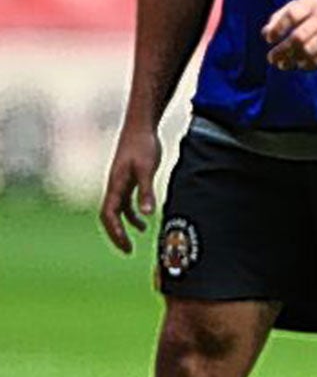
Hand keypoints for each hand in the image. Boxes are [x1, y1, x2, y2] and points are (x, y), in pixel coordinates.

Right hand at [99, 123, 161, 253]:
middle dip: (116, 234)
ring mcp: (120, 183)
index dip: (115, 232)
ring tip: (135, 241)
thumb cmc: (143, 145)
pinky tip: (144, 221)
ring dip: (124, 226)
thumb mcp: (147, 169)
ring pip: (117, 211)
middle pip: (109, 216)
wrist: (140, 126)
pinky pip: (125, 202)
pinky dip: (132, 213)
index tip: (125, 246)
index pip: (109, 215)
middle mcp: (114, 186)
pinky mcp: (128, 179)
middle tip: (126, 250)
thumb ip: (146, 191)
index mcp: (115, 185)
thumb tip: (147, 214)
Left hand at [262, 0, 316, 70]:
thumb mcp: (301, 4)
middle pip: (299, 37)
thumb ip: (280, 16)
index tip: (269, 39)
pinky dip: (307, 64)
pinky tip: (299, 64)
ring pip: (309, 50)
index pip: (292, 16)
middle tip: (271, 58)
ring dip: (292, 60)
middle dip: (282, 50)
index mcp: (311, 3)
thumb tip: (265, 34)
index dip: (277, 29)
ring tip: (282, 64)